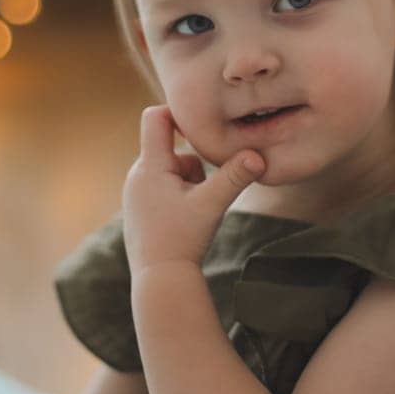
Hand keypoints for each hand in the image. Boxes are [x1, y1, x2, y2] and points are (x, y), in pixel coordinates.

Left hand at [122, 104, 265, 276]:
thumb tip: (259, 155)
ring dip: (188, 179)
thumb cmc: (183, 240)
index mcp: (150, 166)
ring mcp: (135, 192)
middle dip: (193, 160)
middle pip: (168, 146)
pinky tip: (186, 217)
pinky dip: (178, 194)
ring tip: (196, 207)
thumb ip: (235, 176)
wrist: (159, 280)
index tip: (203, 124)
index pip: (155, 117)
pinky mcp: (138, 208)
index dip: (178, 113)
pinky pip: (162, 186)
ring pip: (168, 169)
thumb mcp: (212, 205)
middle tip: (206, 184)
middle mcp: (137, 175)